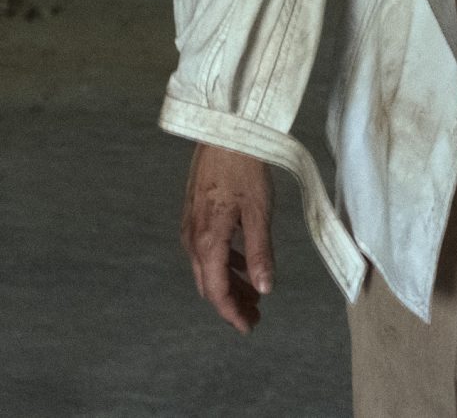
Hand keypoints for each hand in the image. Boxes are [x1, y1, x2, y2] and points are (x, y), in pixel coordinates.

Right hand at [181, 143, 273, 332]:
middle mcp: (193, 237)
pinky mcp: (195, 212)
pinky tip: (243, 261)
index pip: (216, 291)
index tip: (248, 327)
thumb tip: (264, 288)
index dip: (232, 313)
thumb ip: (260, 253)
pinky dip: (226, 261)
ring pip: (208, 266)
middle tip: (254, 316)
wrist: (226, 130)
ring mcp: (191, 225)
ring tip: (253, 293)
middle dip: (231, 302)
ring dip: (230, 282)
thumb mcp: (259, 212)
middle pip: (209, 283)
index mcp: (207, 241)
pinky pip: (208, 248)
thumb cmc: (245, 168)